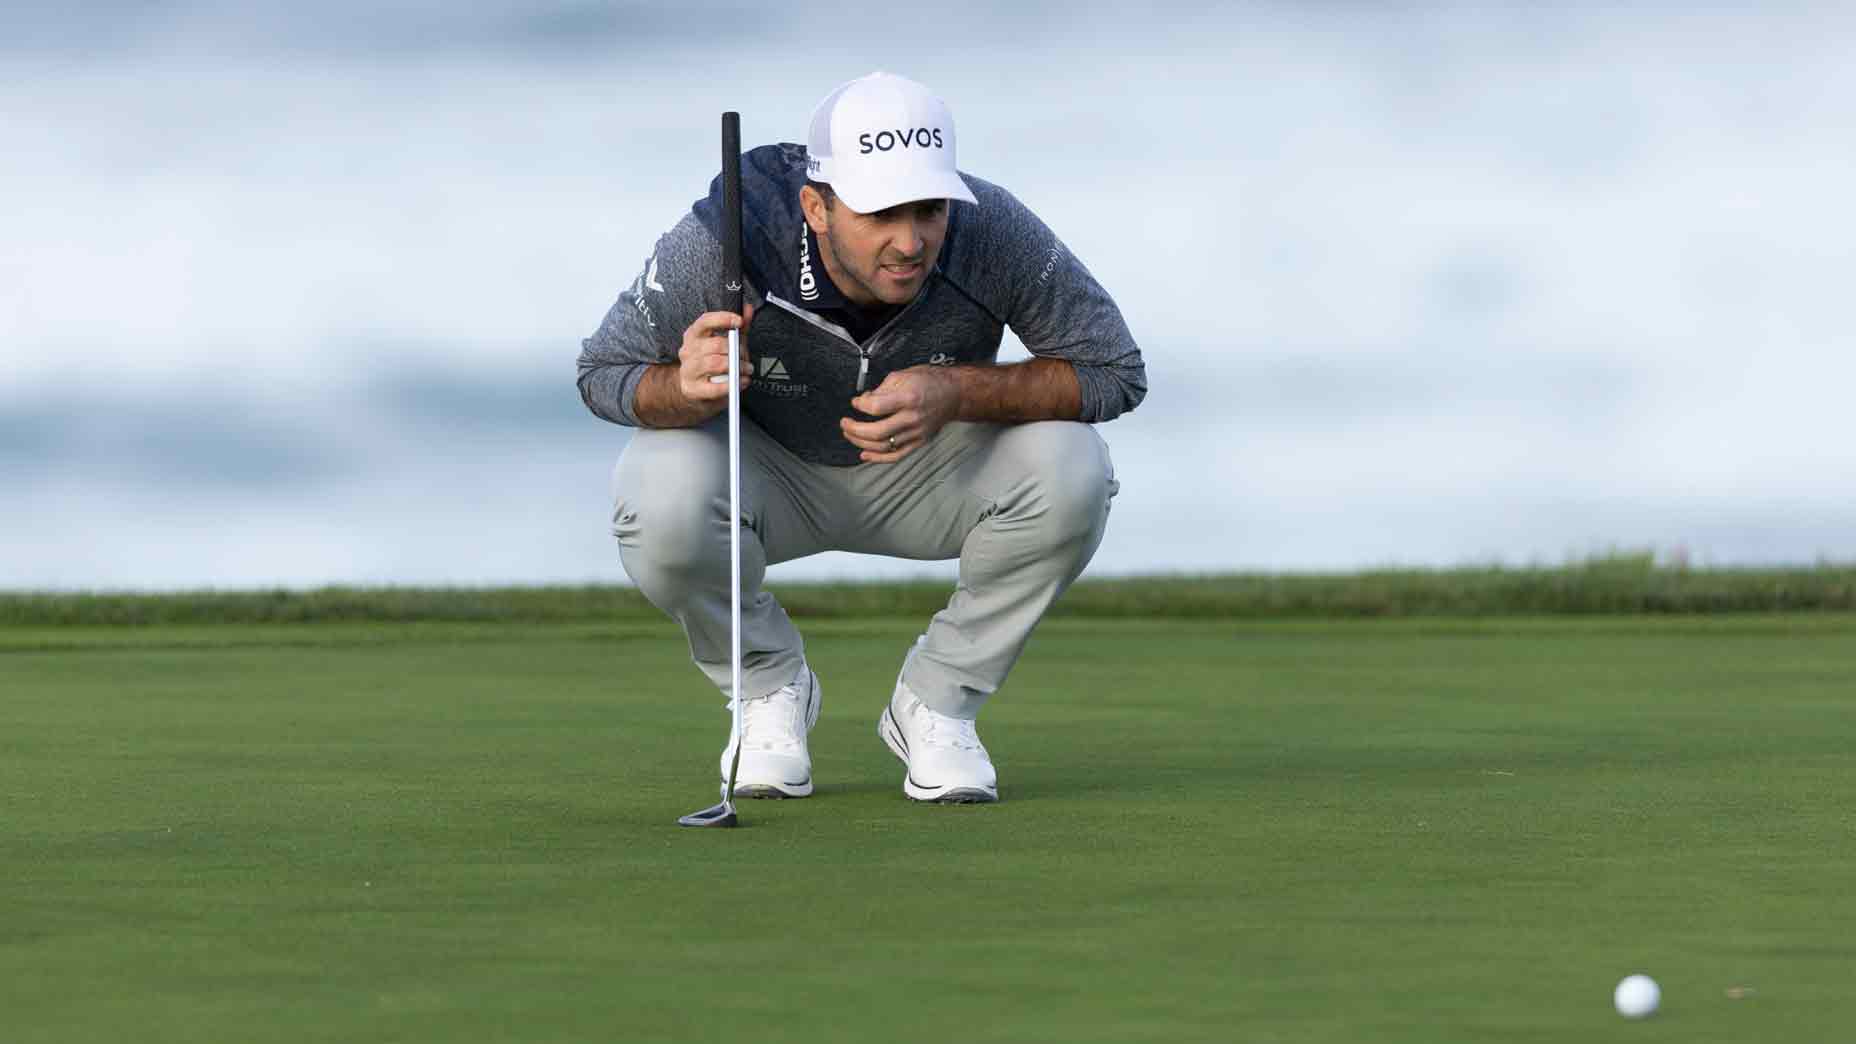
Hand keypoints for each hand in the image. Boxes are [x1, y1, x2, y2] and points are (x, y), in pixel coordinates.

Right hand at [676, 305, 753, 407]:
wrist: (694, 391)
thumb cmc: (711, 364)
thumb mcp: (726, 343)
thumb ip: (738, 327)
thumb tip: (747, 309)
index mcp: (694, 335)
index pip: (705, 321)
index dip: (723, 318)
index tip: (739, 321)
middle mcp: (688, 351)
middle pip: (715, 344)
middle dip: (737, 350)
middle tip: (746, 358)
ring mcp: (688, 370)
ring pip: (716, 364)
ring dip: (737, 367)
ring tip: (746, 370)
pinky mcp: (692, 389)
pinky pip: (715, 387)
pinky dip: (733, 385)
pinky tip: (741, 382)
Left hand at [840, 365, 960, 462]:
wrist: (954, 395)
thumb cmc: (928, 381)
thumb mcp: (903, 375)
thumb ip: (881, 389)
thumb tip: (864, 401)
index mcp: (908, 398)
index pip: (876, 407)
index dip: (860, 405)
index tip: (855, 402)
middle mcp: (912, 418)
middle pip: (877, 432)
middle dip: (855, 429)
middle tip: (844, 423)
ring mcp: (916, 433)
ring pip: (884, 446)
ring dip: (861, 443)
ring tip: (849, 434)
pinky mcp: (918, 442)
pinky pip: (896, 455)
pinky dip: (878, 458)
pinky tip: (864, 455)